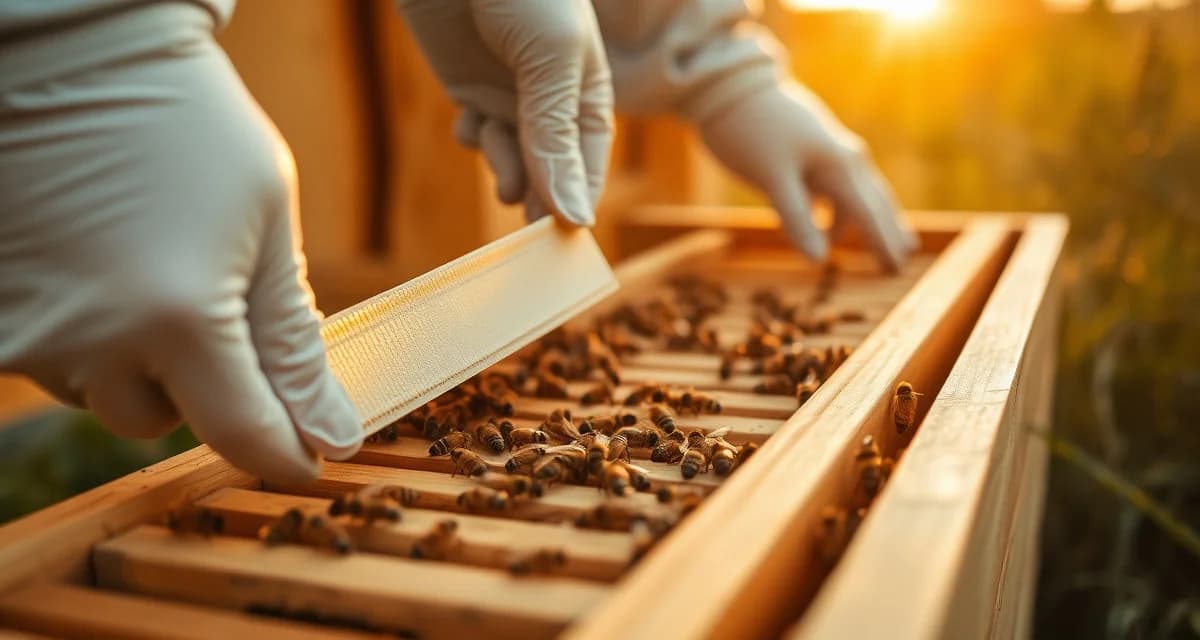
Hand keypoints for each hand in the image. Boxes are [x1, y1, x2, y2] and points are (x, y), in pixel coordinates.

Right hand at [0, 35, 360, 481]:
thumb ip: (295, 342)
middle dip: (201, 382)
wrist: (68, 55)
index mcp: (179, 317)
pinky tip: (100, 264)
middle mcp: (91, 341)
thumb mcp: (268, 225)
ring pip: (102, 393)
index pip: (243, 434)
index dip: (285, 453)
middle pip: (164, 421)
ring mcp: (26, 331)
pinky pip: (53, 360)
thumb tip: (334, 435)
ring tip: (148, 263)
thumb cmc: (188, 125)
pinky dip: (86, 332)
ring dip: (136, 358)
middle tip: (212, 298)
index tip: (310, 453)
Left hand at [397, 0, 612, 224]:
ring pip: (513, 158)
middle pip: (551, 171)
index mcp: (589, 92)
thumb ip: (557, 136)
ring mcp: (509, 96)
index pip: (589, 163)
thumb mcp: (552, 62)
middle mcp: (552, 101)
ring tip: (506, 183)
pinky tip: (470, 127)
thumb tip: (575, 215)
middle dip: (541, 201)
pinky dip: (474, 139)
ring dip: (507, 172)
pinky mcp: (469, 88)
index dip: (579, 199)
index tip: (566, 239)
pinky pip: (477, 134)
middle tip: (530, 240)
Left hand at [698, 83, 917, 269]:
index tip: (897, 269)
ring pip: (855, 196)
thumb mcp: (771, 176)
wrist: (730, 86)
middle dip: (888, 231)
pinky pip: (833, 190)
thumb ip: (795, 217)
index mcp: (840, 164)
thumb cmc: (751, 130)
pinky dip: (837, 213)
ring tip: (880, 247)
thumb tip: (819, 261)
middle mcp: (844, 158)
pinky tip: (831, 231)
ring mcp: (827, 154)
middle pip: (874, 202)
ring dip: (865, 223)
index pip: (869, 212)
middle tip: (904, 260)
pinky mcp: (808, 155)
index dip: (883, 242)